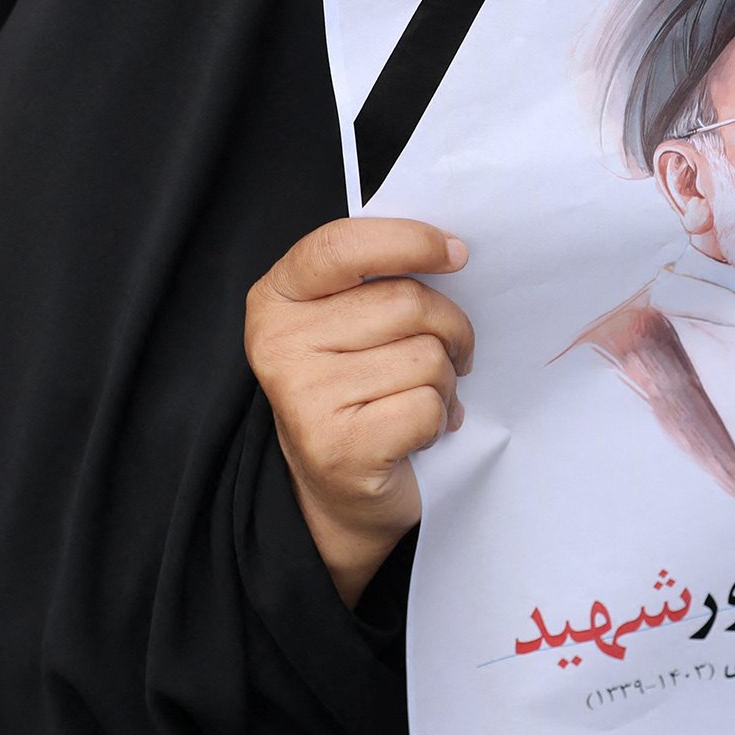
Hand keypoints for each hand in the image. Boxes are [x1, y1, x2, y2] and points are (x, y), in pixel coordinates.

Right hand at [245, 218, 475, 607]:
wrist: (340, 493)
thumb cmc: (359, 392)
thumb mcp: (352, 323)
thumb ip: (379, 281)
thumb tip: (452, 249)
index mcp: (278, 298)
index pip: (343, 246)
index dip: (409, 240)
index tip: (456, 253)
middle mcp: (278, 343)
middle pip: (407, 302)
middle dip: (449, 328)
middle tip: (450, 354)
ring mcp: (303, 397)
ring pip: (426, 356)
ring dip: (443, 381)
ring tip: (421, 399)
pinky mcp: (337, 447)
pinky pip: (426, 406)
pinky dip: (438, 420)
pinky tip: (416, 433)